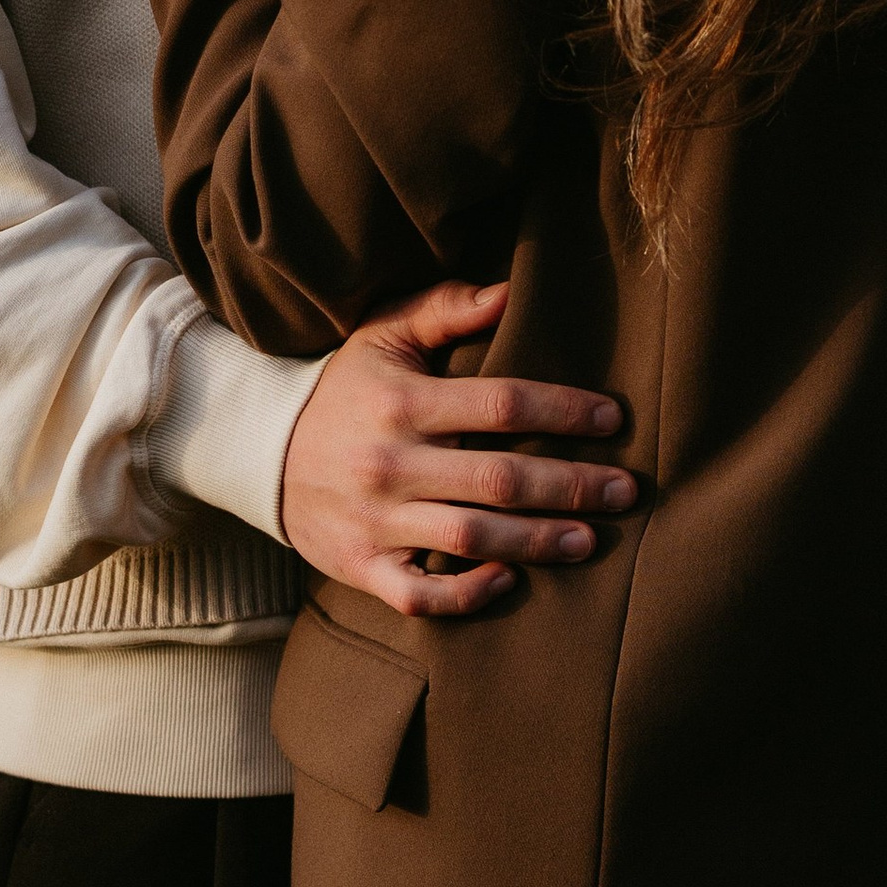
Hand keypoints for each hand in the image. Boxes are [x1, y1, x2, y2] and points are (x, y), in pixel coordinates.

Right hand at [281, 279, 637, 620]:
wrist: (261, 452)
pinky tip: (510, 578)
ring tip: (591, 539)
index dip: (563, 411)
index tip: (612, 419)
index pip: (499, 403)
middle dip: (571, 485)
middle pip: (498, 478)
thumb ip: (444, 310)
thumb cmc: (343, 390)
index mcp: (401, 401)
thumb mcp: (381, 335)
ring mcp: (375, 521)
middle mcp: (389, 463)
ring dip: (539, 541)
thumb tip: (511, 292)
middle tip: (625, 490)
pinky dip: (468, 594)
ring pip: (471, 539)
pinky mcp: (363, 567)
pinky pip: (421, 595)